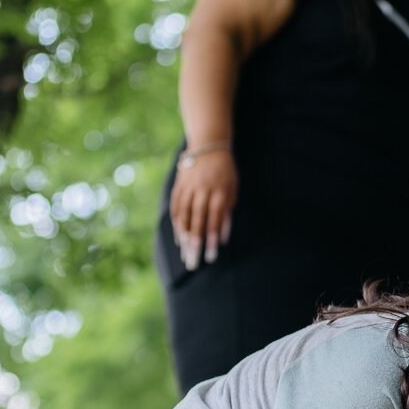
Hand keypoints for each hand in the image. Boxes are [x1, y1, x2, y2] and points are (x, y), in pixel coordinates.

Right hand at [170, 149, 236, 268]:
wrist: (209, 145)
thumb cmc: (226, 171)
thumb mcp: (232, 189)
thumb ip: (227, 212)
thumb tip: (222, 237)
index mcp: (219, 191)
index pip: (215, 220)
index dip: (212, 239)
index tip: (210, 257)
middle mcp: (203, 189)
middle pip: (198, 220)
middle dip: (195, 243)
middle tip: (193, 262)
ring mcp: (189, 187)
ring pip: (184, 215)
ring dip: (184, 236)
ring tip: (184, 253)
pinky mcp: (179, 184)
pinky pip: (176, 206)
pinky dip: (176, 222)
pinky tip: (178, 236)